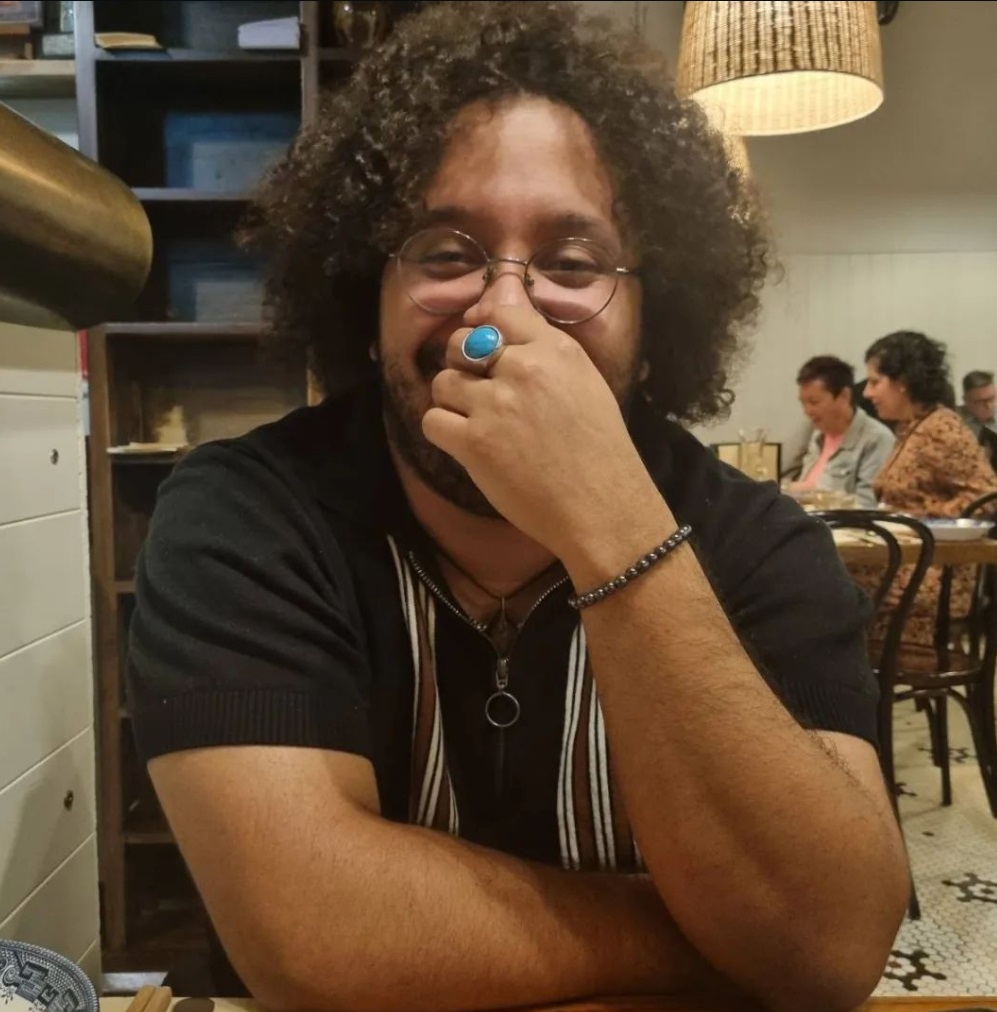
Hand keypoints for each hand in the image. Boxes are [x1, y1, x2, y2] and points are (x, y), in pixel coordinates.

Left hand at [422, 305, 657, 557]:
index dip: (482, 330)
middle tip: (479, 393)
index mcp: (555, 350)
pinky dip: (443, 432)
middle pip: (460, 344)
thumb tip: (503, 330)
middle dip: (462, 365)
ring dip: (452, 402)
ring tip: (475, 423)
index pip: (500, 314)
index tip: (482, 350)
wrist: (601, 504)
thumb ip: (546, 353)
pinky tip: (465, 444)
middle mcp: (522, 368)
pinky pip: (432, 421)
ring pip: (443, 382)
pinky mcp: (474, 441)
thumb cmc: (601, 451)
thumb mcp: (587, 383)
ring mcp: (495, 404)